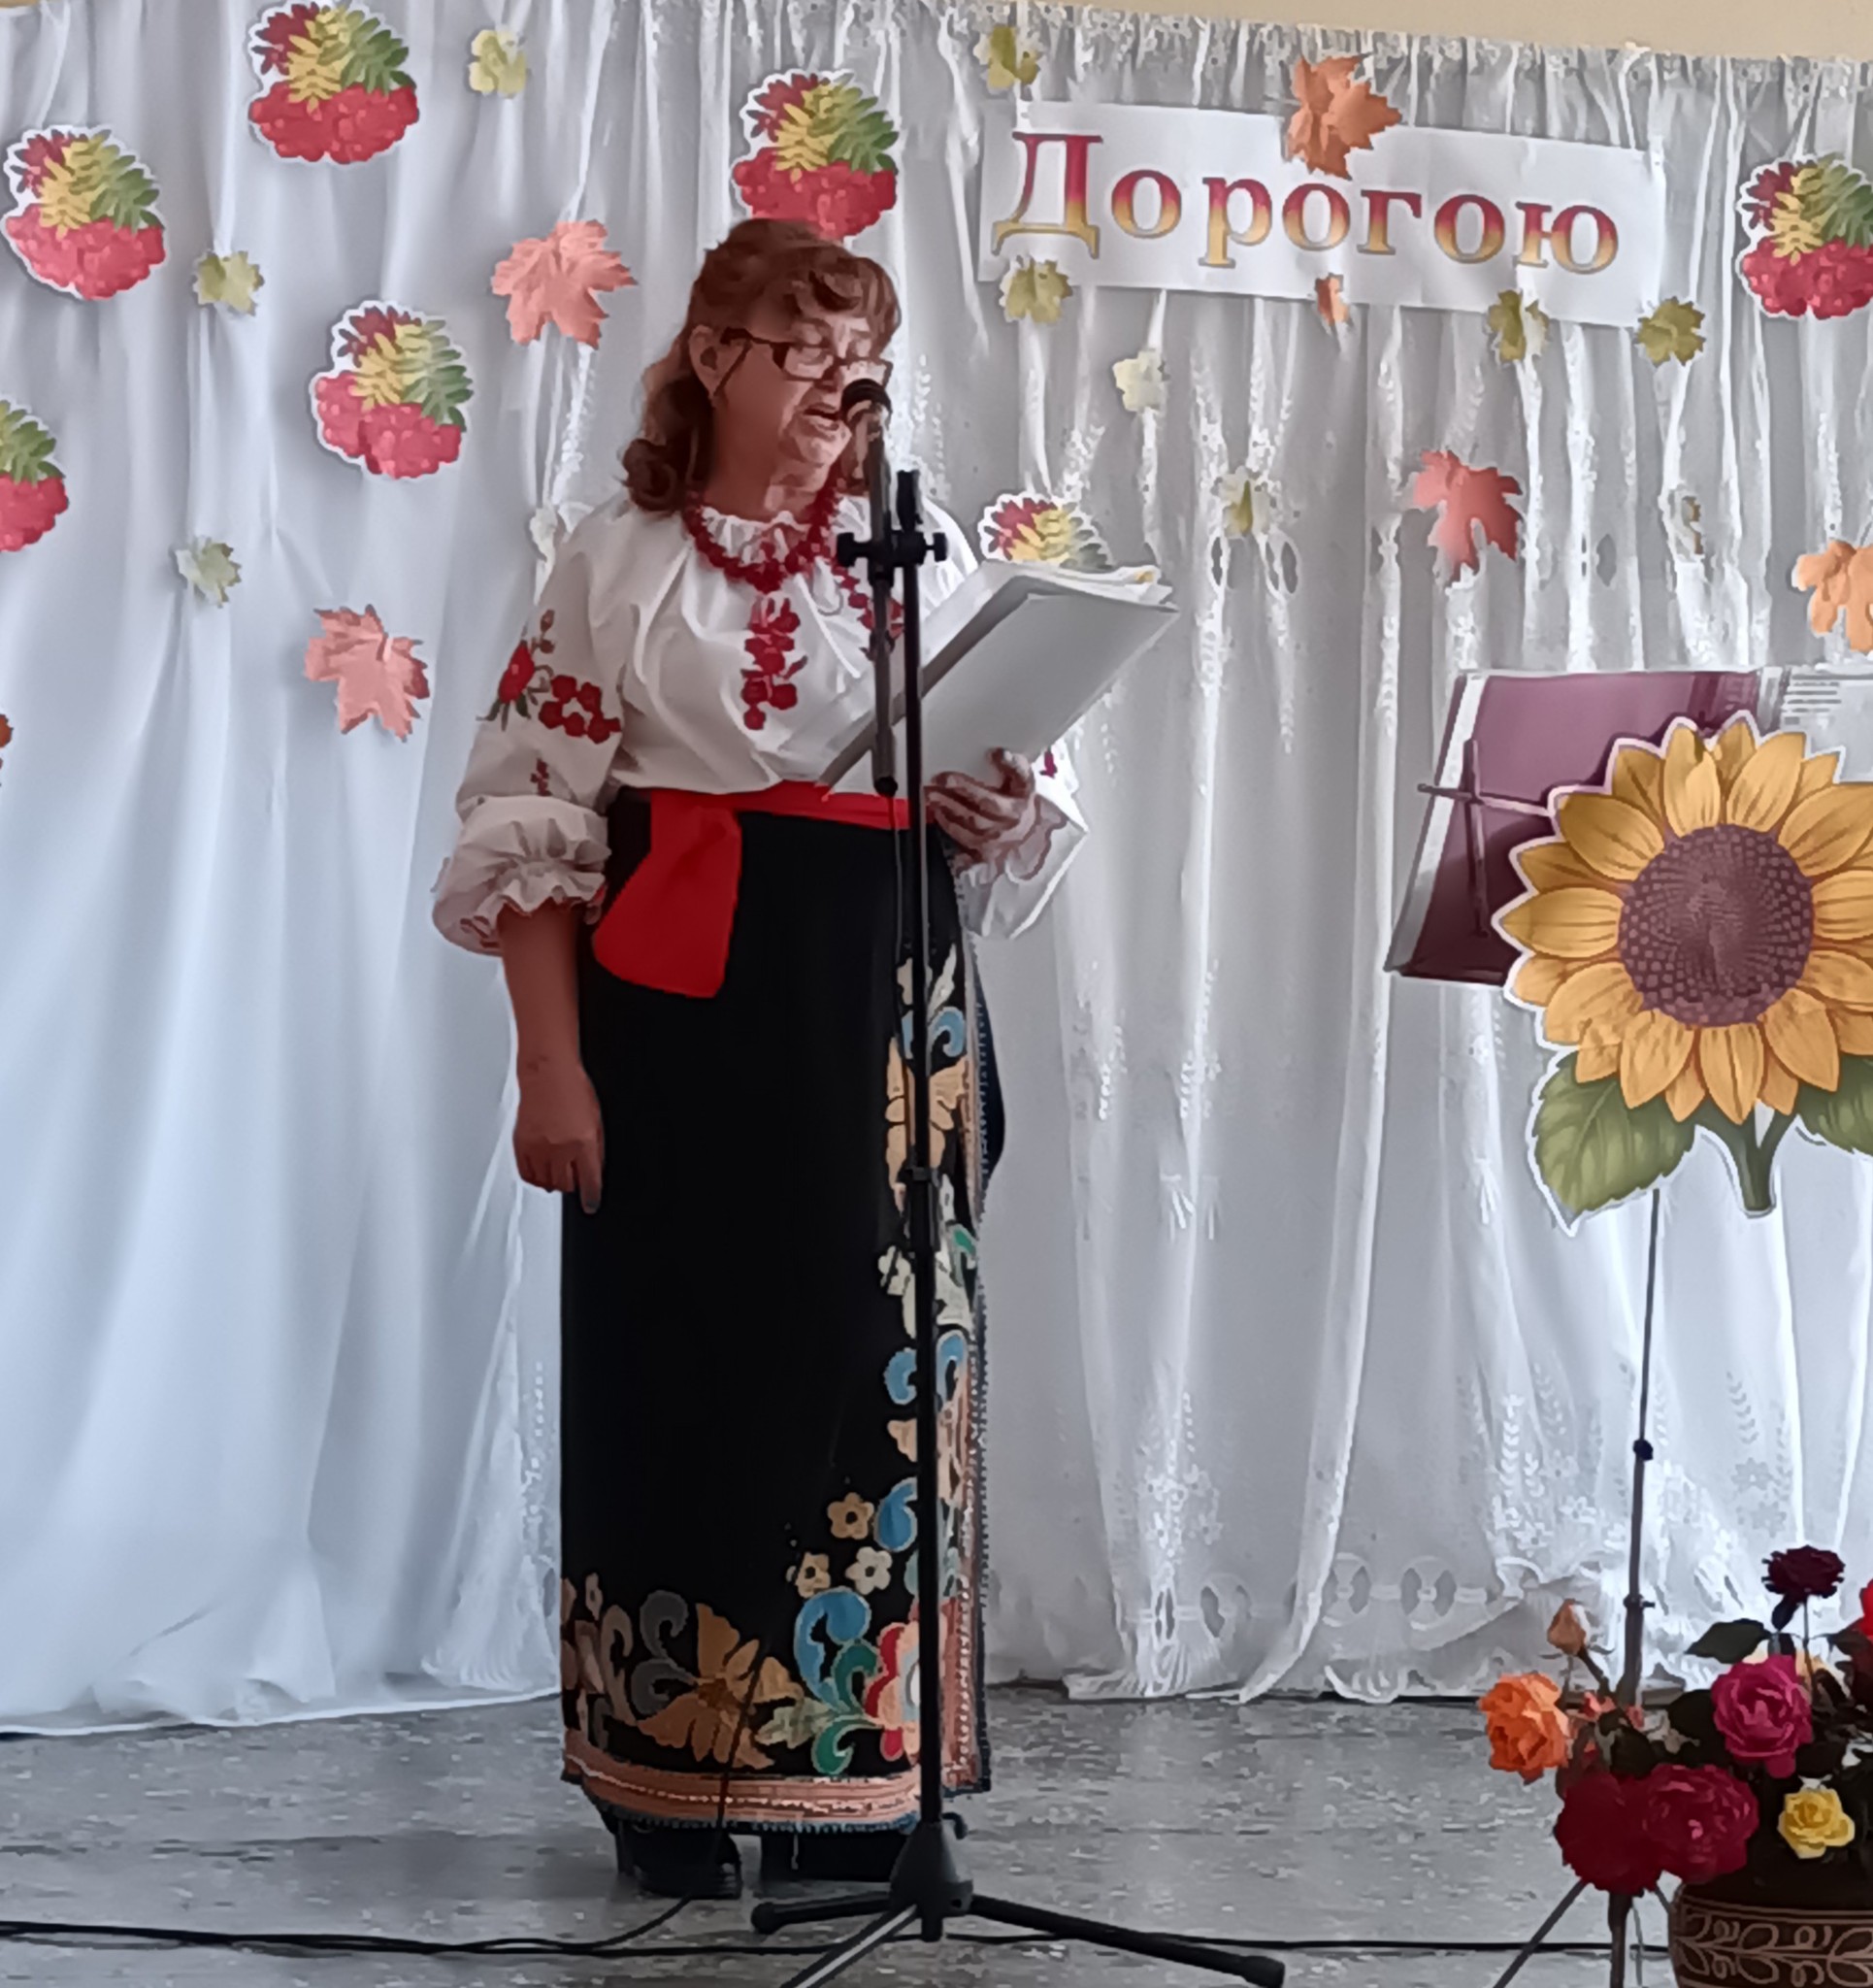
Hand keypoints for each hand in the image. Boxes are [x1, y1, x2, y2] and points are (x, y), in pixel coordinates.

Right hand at [514, 1054, 604, 1213]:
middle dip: (572, 1185)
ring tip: (558, 1174)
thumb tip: (595, 1173)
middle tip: (574, 1179)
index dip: (591, 1198)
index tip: (591, 1205)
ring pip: (546, 1183)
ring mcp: (538, 1148)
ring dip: (554, 1183)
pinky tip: (541, 1173)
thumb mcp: (596, 1121)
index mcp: (583, 1142)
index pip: (589, 1182)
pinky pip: (527, 1174)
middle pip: (565, 1185)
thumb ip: (596, 1150)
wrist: (548, 1073)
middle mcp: (559, 1148)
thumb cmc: (573, 1089)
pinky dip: (535, 1178)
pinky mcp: (521, 1145)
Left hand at [927, 750, 1038, 861]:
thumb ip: (1015, 766)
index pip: (988, 800)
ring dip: (945, 812)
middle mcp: (1004, 830)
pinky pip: (961, 842)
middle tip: (932, 787)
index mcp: (1015, 810)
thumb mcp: (1025, 782)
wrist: (1027, 830)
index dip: (966, 788)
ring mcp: (992, 844)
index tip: (947, 778)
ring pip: (965, 830)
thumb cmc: (1020, 802)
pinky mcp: (982, 854)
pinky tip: (938, 813)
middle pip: (972, 816)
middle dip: (949, 801)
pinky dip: (948, 826)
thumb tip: (1000, 754)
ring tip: (932, 796)